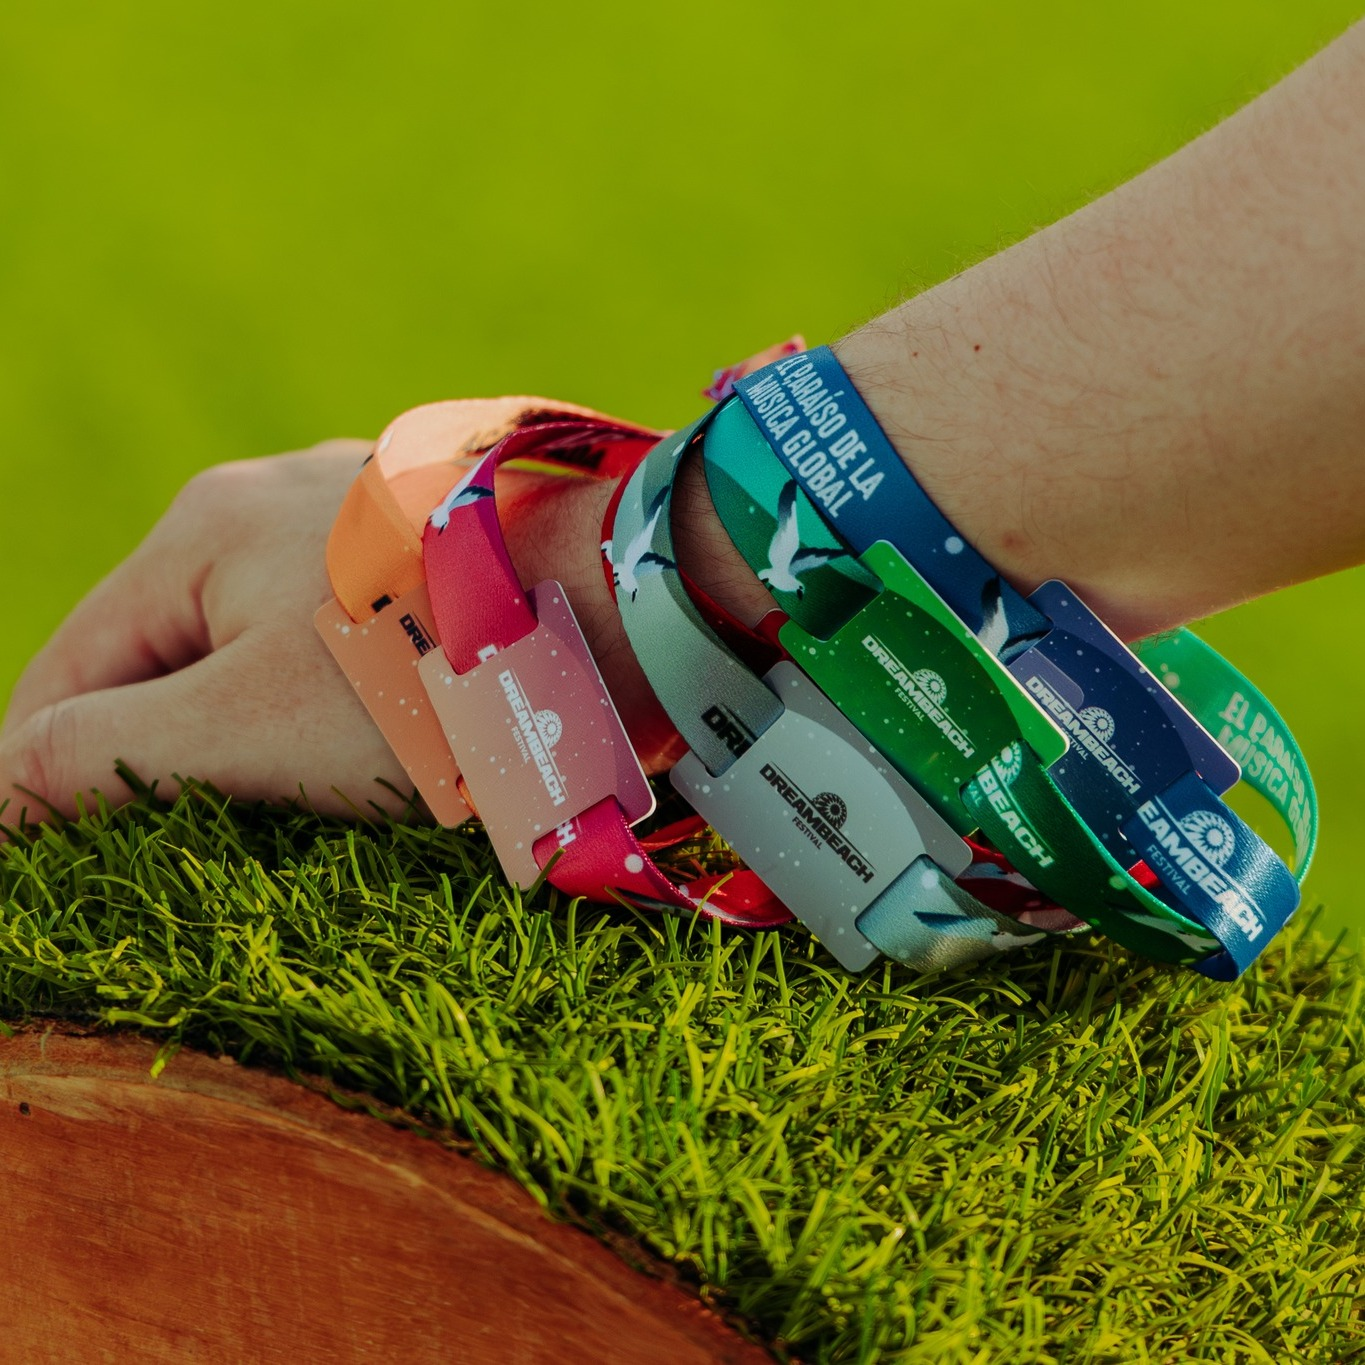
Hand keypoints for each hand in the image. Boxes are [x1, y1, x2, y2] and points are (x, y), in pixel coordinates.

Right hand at [0, 437, 706, 830]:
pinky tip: (370, 754)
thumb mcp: (239, 729)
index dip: (34, 768)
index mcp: (206, 528)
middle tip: (159, 852)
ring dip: (257, 734)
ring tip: (273, 818)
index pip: (72, 662)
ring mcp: (376, 530)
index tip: (41, 856)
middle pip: (177, 654)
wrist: (628, 612)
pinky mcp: (448, 565)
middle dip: (159, 751)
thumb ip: (95, 754)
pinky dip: (341, 705)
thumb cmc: (430, 674)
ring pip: (275, 652)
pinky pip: (358, 646)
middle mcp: (286, 504)